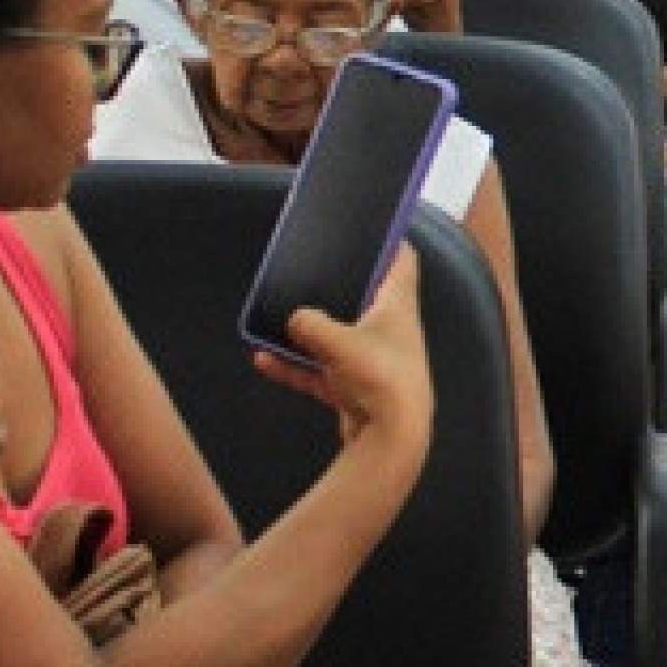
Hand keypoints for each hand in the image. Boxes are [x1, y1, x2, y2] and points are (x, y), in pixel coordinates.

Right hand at [252, 245, 432, 452]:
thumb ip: (310, 323)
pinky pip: (319, 372)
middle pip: (365, 297)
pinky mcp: (356, 390)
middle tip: (312, 269)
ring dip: (309, 331)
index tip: (371, 226)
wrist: (393, 440)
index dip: (389, 240)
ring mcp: (373, 361)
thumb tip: (294, 319)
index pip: (402, 261)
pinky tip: (264, 360)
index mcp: (398, 307)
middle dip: (339, 286)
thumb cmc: (380, 381)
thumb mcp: (338, 341)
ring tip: (277, 319)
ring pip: (338, 336)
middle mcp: (390, 331)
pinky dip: (295, 366)